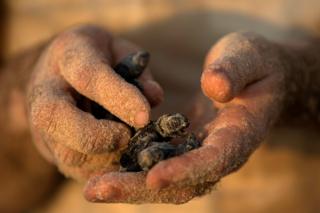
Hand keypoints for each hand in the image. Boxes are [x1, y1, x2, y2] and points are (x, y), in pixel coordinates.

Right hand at [27, 25, 162, 179]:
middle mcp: (45, 91)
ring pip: (67, 153)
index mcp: (68, 54)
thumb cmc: (100, 61)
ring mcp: (43, 124)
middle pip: (57, 119)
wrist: (62, 76)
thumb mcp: (122, 53)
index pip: (88, 77)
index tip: (144, 116)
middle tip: (128, 136)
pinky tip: (120, 156)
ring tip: (129, 145)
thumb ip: (138, 73)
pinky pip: (77, 169)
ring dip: (106, 157)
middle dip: (99, 136)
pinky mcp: (52, 149)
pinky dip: (104, 169)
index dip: (118, 97)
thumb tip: (154, 97)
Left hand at [83, 32, 291, 202]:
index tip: (153, 176)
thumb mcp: (248, 57)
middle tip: (97, 190)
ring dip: (129, 184)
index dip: (186, 171)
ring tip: (92, 187)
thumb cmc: (254, 64)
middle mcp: (218, 153)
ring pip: (165, 178)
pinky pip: (157, 161)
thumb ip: (235, 70)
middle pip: (182, 182)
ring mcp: (198, 151)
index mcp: (239, 135)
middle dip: (141, 188)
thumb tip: (214, 86)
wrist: (255, 77)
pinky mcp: (183, 144)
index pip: (213, 160)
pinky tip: (104, 166)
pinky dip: (132, 168)